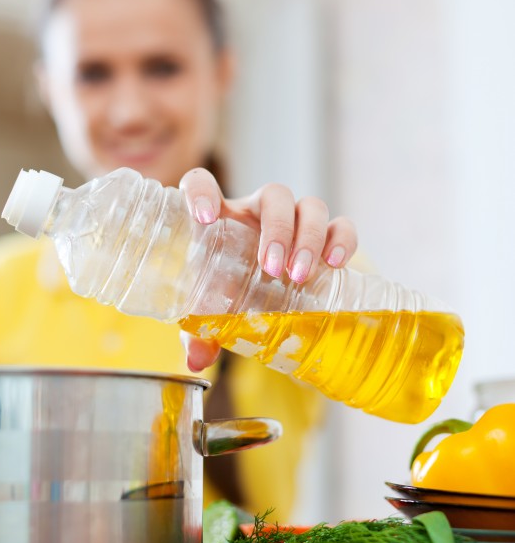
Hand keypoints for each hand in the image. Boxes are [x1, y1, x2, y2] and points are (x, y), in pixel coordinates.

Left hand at [178, 167, 357, 371]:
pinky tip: (337, 263)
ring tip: (301, 275)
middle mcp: (256, 212)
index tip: (206, 218)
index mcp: (221, 218)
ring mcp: (293, 220)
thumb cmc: (227, 293)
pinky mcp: (324, 236)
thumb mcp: (211, 310)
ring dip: (308, 237)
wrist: (260, 296)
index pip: (201, 183)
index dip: (201, 191)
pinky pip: (340, 224)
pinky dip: (343, 239)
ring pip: (308, 207)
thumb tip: (198, 358)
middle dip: (278, 229)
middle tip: (273, 268)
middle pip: (274, 195)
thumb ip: (200, 332)